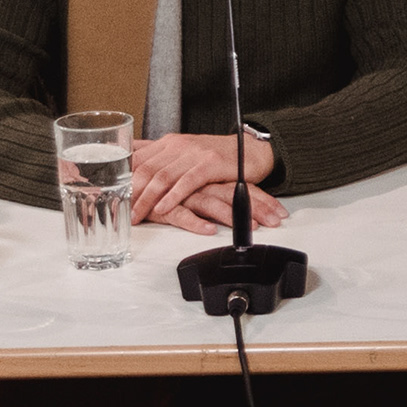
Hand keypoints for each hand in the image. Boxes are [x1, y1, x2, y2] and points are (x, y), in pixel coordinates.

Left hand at [132, 129, 268, 221]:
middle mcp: (178, 146)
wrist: (250, 149)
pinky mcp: (210, 164)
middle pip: (145, 169)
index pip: (137, 159)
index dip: (121, 180)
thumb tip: (133, 165)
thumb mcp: (184, 154)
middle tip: (119, 212)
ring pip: (162, 176)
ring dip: (147, 199)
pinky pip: (187, 181)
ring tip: (137, 215)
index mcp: (168, 143)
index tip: (110, 198)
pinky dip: (173, 196)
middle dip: (129, 193)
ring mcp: (194, 153)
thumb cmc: (217, 156)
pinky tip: (163, 208)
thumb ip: (161, 160)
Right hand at [153, 175, 288, 235]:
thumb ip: (210, 194)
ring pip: (211, 203)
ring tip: (251, 227)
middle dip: (257, 208)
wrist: (126, 176)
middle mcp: (198, 183)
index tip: (279, 211)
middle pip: (233, 194)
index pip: (240, 186)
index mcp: (207, 177)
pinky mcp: (163, 206)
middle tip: (275, 220)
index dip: (262, 199)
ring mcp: (182, 194)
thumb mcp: (192, 187)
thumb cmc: (162, 184)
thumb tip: (232, 205)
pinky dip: (195, 222)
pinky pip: (181, 214)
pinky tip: (209, 230)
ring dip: (232, 216)